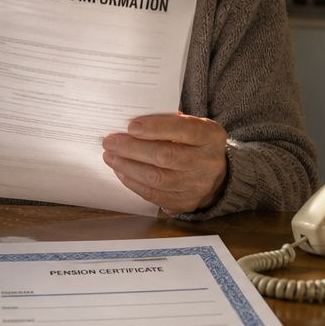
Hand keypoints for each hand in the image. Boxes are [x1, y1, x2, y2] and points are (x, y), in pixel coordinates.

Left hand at [101, 113, 227, 213]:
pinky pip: (155, 195)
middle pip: (166, 156)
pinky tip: (121, 171)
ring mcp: (198, 186)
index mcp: (211, 136)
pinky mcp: (186, 203)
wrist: (214, 173)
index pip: (184, 130)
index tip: (131, 126)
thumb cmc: (193, 143)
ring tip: (110, 157)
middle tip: (110, 142)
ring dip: (128, 167)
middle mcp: (208, 162)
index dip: (156, 128)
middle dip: (133, 148)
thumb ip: (167, 122)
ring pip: (157, 178)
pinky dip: (134, 183)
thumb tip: (130, 125)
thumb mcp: (190, 126)